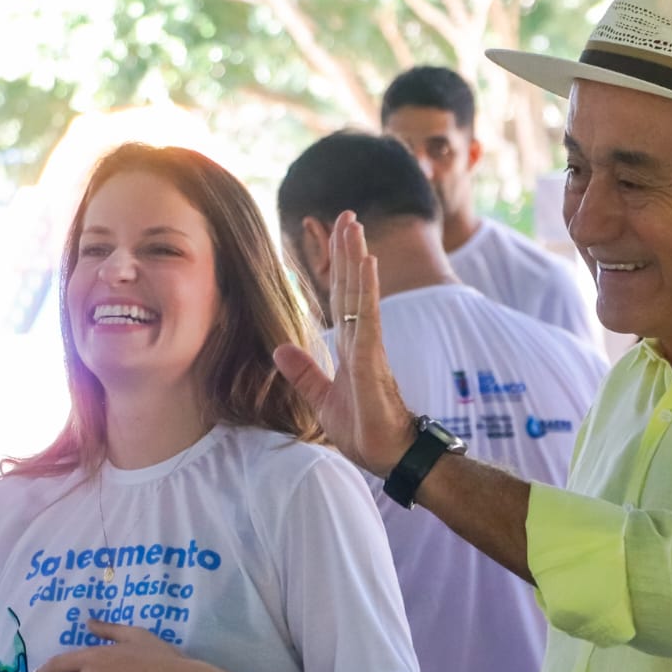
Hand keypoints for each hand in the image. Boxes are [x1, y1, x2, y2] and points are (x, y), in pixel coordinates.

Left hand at [273, 211, 416, 476]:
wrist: (391, 457)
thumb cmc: (367, 433)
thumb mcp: (323, 402)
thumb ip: (305, 374)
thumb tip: (280, 347)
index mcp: (351, 348)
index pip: (342, 300)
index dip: (339, 269)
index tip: (337, 238)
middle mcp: (362, 341)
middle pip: (352, 287)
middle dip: (348, 250)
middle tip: (346, 214)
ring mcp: (369, 347)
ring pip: (360, 294)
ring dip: (356, 258)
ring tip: (352, 225)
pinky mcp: (372, 360)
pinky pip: (367, 318)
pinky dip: (366, 289)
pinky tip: (366, 264)